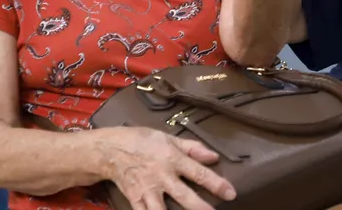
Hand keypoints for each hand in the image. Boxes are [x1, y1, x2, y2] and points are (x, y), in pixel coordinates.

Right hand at [96, 127, 235, 209]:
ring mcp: (147, 190)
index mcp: (173, 159)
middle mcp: (162, 176)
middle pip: (184, 196)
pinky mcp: (134, 199)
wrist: (111, 149)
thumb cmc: (143, 140)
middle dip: (200, 207)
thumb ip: (192, 149)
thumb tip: (214, 157)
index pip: (199, 173)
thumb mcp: (169, 138)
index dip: (216, 184)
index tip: (231, 194)